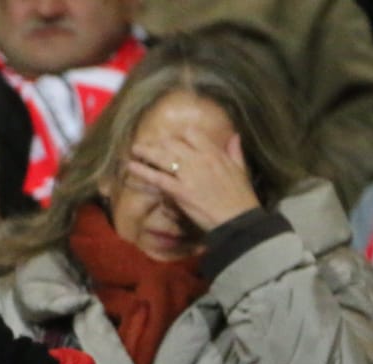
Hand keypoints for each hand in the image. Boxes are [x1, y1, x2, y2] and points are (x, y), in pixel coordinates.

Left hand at [126, 130, 260, 232]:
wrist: (238, 219)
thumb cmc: (241, 197)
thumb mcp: (241, 170)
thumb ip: (235, 152)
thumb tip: (234, 136)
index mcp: (214, 153)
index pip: (192, 134)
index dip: (179, 136)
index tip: (172, 140)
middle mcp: (199, 159)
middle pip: (173, 144)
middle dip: (159, 144)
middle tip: (148, 146)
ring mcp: (188, 174)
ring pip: (163, 157)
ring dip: (146, 152)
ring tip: (134, 150)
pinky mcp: (180, 191)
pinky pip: (158, 178)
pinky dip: (143, 172)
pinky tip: (131, 168)